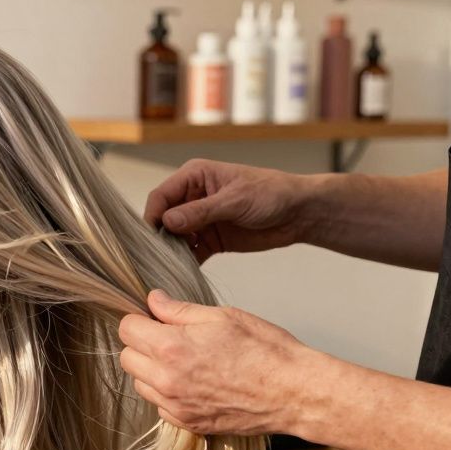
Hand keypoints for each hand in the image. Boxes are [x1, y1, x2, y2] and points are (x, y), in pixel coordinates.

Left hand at [118, 290, 326, 436]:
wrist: (296, 393)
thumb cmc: (266, 350)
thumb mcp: (222, 317)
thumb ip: (179, 310)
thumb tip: (153, 299)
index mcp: (171, 348)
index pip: (126, 330)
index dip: (139, 319)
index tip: (154, 318)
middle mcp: (166, 380)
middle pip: (127, 358)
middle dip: (141, 344)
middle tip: (168, 337)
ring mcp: (176, 406)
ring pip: (141, 384)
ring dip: (151, 370)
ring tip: (184, 360)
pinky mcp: (188, 424)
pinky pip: (160, 406)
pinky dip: (168, 393)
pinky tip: (193, 382)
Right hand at [144, 159, 316, 262]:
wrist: (299, 213)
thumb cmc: (271, 193)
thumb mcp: (235, 200)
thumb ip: (200, 211)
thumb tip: (168, 221)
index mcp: (194, 177)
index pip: (161, 196)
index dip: (153, 216)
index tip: (151, 238)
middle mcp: (192, 197)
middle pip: (163, 218)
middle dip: (159, 236)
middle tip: (157, 256)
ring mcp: (200, 220)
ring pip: (173, 237)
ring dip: (171, 251)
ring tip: (169, 267)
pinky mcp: (210, 239)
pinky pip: (189, 252)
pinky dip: (185, 262)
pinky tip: (182, 272)